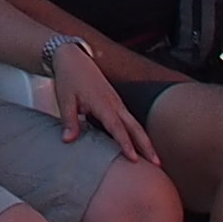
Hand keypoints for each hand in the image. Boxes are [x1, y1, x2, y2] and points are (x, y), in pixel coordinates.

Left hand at [47, 43, 160, 163]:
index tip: (134, 159)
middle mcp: (114, 103)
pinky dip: (138, 133)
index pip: (117, 127)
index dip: (126, 144)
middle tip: (157, 164)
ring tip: (155, 160)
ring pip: (135, 124)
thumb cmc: (69, 77)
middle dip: (147, 146)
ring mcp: (117, 102)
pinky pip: (130, 120)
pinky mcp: (116, 102)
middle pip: (135, 127)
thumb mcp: (65, 99)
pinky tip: (141, 146)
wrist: (73, 57)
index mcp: (102, 103)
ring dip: (146, 141)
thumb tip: (68, 140)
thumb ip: (69, 121)